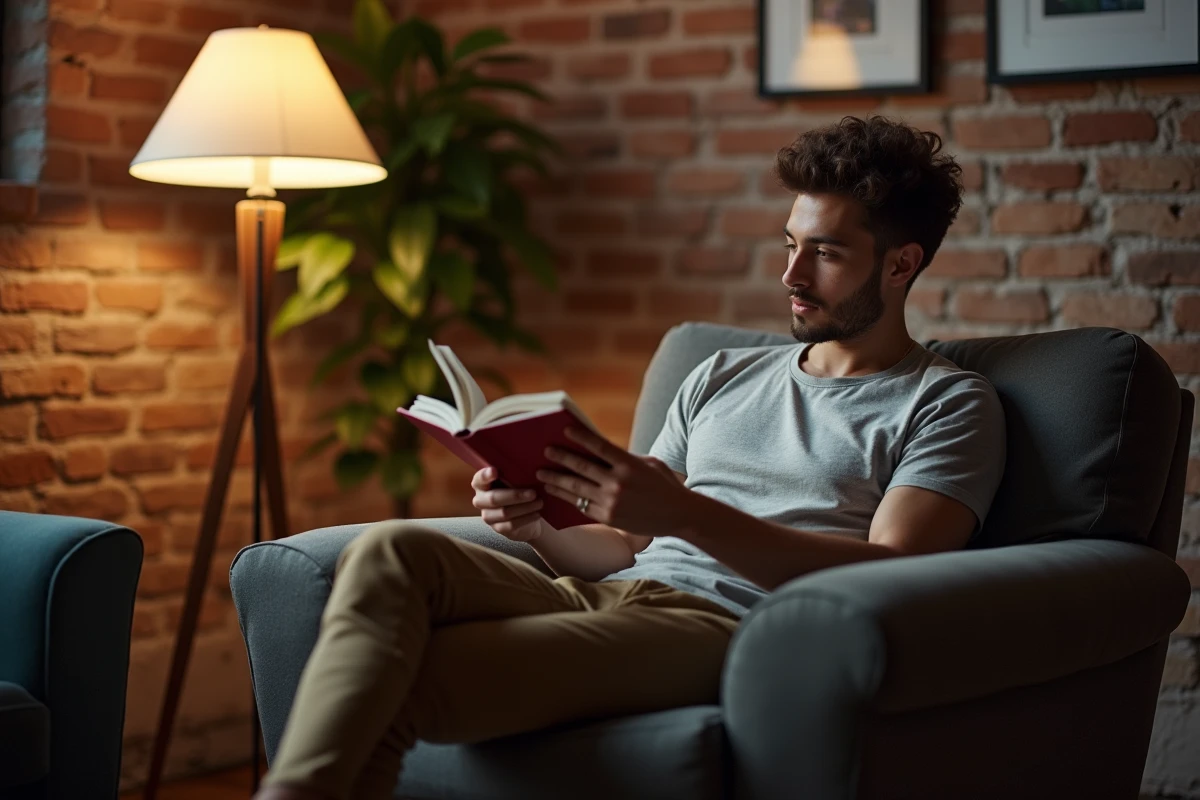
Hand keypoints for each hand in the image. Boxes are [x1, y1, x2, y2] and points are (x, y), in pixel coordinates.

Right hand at [471, 466, 545, 541]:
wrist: (526, 514)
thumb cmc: (519, 489)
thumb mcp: (515, 480)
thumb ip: (513, 474)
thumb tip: (524, 466)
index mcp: (481, 484)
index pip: (479, 479)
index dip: (485, 476)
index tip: (495, 471)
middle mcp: (480, 500)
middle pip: (494, 499)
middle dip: (515, 495)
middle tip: (533, 493)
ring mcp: (488, 516)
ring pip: (504, 513)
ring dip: (524, 508)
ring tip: (539, 503)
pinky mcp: (498, 528)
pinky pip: (511, 525)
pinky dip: (526, 519)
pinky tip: (537, 514)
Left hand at [536, 425, 691, 538]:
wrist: (679, 516)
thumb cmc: (665, 485)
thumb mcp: (650, 463)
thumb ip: (626, 458)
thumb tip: (599, 452)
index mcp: (629, 464)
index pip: (599, 446)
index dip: (581, 437)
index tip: (565, 430)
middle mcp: (618, 483)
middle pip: (582, 467)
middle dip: (561, 459)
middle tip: (546, 451)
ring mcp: (611, 502)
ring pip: (576, 488)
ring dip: (556, 480)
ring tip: (542, 475)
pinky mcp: (608, 518)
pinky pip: (581, 505)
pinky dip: (567, 497)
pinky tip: (556, 492)